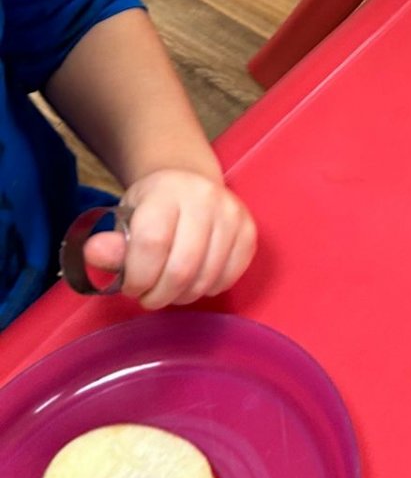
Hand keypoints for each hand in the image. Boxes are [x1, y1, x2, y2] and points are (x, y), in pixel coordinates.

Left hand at [85, 169, 256, 309]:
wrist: (187, 181)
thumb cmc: (151, 207)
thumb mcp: (125, 219)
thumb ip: (110, 244)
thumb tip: (94, 254)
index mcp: (166, 191)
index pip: (152, 244)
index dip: (137, 277)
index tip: (130, 286)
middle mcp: (204, 197)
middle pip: (182, 268)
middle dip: (159, 295)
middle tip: (149, 295)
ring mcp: (231, 213)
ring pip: (206, 278)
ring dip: (182, 296)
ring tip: (169, 288)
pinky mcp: (248, 229)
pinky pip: (230, 276)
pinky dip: (209, 289)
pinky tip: (194, 280)